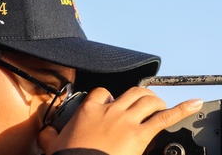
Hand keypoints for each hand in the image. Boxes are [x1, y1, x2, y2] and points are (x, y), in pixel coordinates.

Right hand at [38, 87, 202, 154]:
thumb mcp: (54, 144)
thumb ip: (49, 135)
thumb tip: (45, 133)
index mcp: (90, 109)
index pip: (102, 92)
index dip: (109, 96)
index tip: (111, 101)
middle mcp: (110, 110)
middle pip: (131, 92)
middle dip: (140, 94)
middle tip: (144, 100)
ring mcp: (126, 120)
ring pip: (147, 100)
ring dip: (156, 101)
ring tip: (160, 104)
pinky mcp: (140, 134)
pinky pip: (164, 118)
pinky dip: (180, 110)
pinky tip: (192, 105)